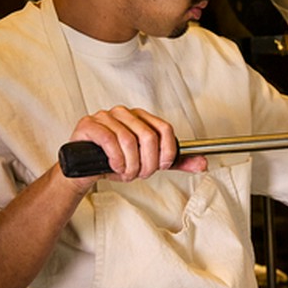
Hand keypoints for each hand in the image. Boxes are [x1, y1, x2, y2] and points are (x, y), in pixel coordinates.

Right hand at [64, 106, 206, 183]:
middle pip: (148, 136)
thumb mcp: (149, 162)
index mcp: (141, 117)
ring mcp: (105, 116)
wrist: (85, 172)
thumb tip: (202, 163)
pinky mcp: (89, 124)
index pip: (165, 129)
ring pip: (129, 140)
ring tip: (127, 174)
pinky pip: (109, 140)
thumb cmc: (117, 163)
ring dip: (131, 165)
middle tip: (141, 175)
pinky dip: (116, 160)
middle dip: (148, 163)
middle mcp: (125, 113)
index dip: (167, 151)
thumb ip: (174, 162)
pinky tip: (115, 168)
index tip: (161, 166)